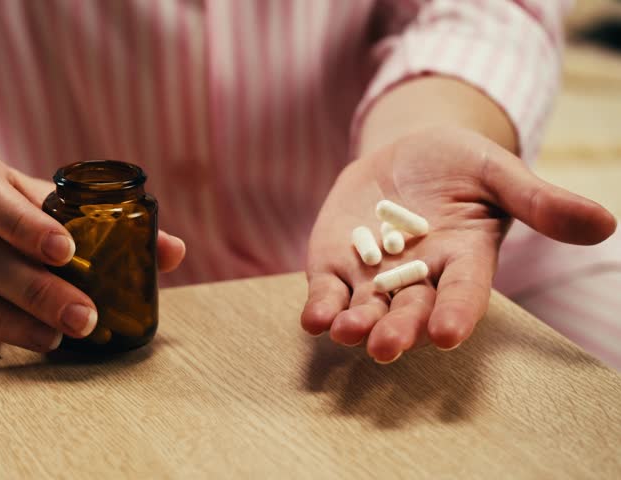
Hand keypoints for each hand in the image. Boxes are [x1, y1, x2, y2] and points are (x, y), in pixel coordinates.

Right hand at [0, 152, 185, 357]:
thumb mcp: (46, 200)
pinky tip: (10, 349)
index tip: (66, 251)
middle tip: (83, 317)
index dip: (24, 225)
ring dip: (9, 321)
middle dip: (32, 289)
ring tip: (54, 340)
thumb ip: (102, 220)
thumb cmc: (6, 207)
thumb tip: (173, 251)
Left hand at [301, 127, 615, 362]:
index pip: (463, 293)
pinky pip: (329, 290)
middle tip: (388, 347)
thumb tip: (605, 224)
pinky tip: (314, 319)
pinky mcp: (337, 264)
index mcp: (464, 260)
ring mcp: (374, 275)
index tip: (446, 335)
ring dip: (356, 324)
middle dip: (399, 329)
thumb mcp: (499, 172)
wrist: (407, 154)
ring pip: (366, 308)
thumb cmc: (462, 163)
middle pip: (409, 310)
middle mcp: (418, 278)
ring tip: (347, 333)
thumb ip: (539, 201)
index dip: (455, 313)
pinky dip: (322, 305)